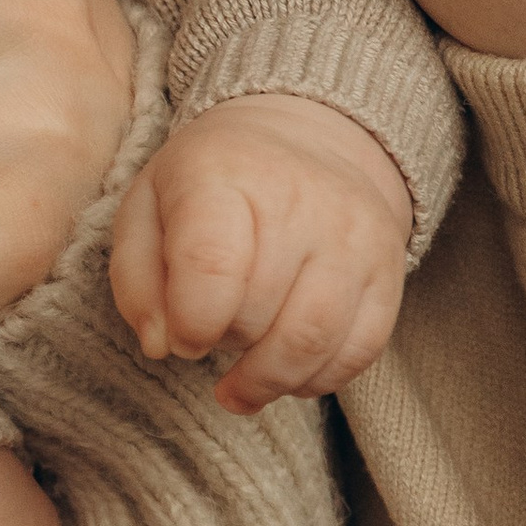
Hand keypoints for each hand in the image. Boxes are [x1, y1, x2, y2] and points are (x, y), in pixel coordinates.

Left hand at [108, 92, 412, 412]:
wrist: (305, 138)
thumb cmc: (210, 186)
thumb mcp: (147, 209)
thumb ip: (136, 280)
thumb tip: (162, 345)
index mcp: (225, 175)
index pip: (211, 265)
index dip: (191, 322)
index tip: (183, 339)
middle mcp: (301, 200)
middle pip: (258, 312)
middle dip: (225, 343)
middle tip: (212, 334)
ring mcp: (354, 235)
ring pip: (313, 340)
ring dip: (268, 381)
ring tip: (239, 386)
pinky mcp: (389, 268)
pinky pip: (361, 349)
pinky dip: (318, 379)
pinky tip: (287, 373)